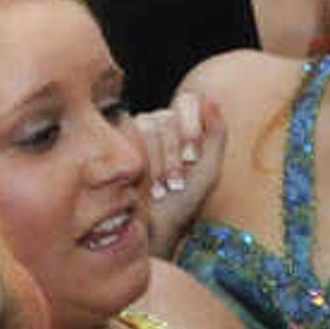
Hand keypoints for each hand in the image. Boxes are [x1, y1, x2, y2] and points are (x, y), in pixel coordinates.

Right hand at [131, 87, 223, 249]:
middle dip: (173, 155)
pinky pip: (126, 136)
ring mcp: (131, 130)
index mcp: (181, 124)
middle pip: (166, 117)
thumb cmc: (182, 203)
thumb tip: (211, 98)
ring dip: (156, 163)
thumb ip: (217, 134)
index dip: (190, 128)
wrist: (153, 229)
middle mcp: (156, 122)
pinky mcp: (112, 142)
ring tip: (158, 188)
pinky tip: (141, 183)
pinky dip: (139, 163)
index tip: (192, 158)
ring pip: (146, 127)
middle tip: (175, 184)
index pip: (187, 102)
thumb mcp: (209, 171)